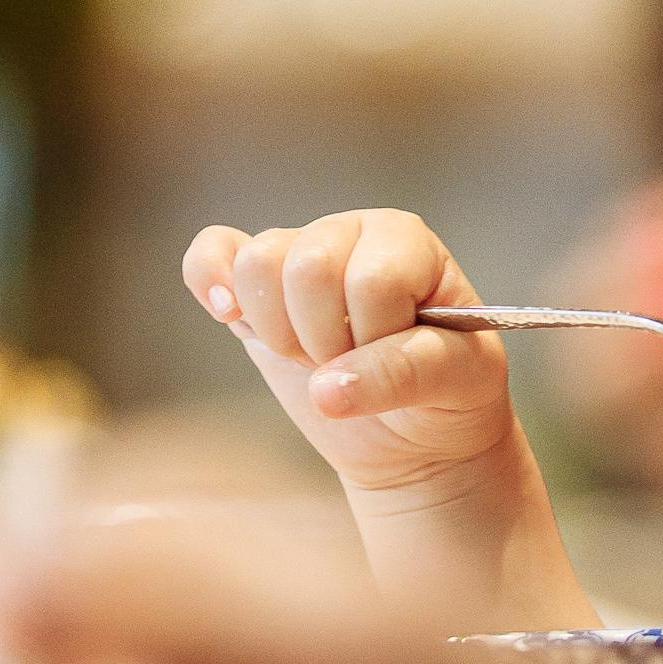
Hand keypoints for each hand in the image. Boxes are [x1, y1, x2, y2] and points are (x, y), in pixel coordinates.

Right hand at [184, 209, 515, 502]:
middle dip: (325, 339)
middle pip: (306, 267)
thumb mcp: (453, 382)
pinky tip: (228, 313)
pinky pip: (211, 253)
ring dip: (281, 332)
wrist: (411, 431)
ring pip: (256, 264)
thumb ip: (402, 374)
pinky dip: (208, 278)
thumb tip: (327, 388)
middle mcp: (349, 232)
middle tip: (351, 363)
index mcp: (406, 241)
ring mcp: (297, 254)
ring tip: (315, 356)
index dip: (375, 338)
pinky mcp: (254, 288)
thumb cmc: (445, 393)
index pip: (370, 282)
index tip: (398, 363)